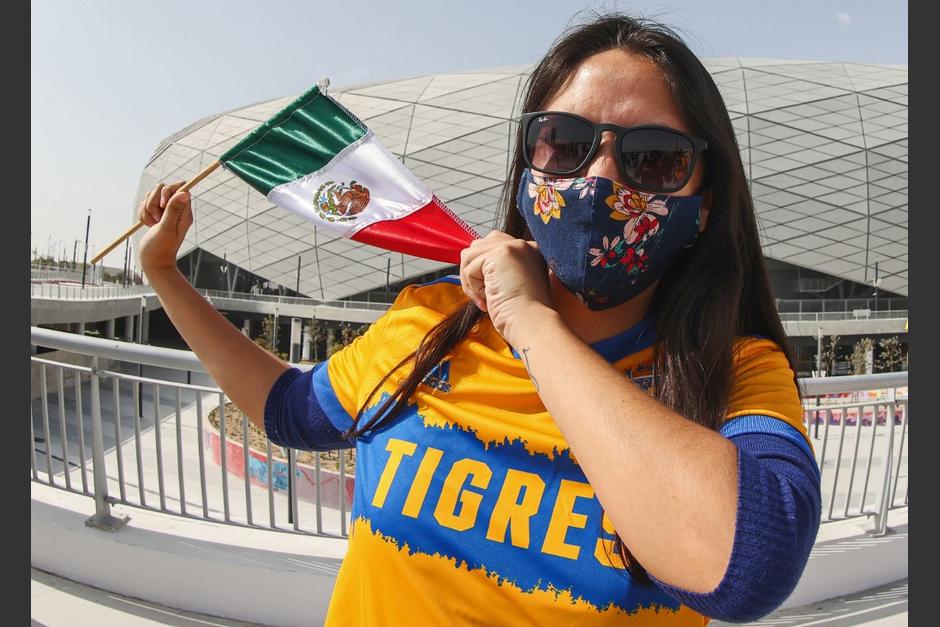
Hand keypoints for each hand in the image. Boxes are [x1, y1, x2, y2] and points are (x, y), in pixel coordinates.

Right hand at [137, 181, 191, 273]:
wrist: (153, 262)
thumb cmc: (161, 248)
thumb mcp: (166, 228)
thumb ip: (173, 210)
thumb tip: (185, 193)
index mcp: (184, 212)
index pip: (180, 187)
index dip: (167, 191)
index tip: (162, 205)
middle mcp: (176, 210)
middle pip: (162, 188)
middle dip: (153, 202)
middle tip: (157, 219)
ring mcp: (165, 212)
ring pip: (151, 196)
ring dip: (146, 209)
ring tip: (152, 224)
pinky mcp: (155, 215)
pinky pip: (144, 204)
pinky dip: (143, 214)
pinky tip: (147, 225)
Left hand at [459, 231, 554, 346]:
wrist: (533, 325)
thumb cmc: (522, 316)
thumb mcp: (512, 286)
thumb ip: (498, 270)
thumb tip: (472, 267)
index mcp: (529, 252)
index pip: (494, 245)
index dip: (483, 270)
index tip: (492, 293)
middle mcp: (523, 245)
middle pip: (478, 247)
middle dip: (474, 273)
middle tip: (486, 297)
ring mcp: (513, 247)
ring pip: (470, 256)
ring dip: (472, 282)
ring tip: (487, 298)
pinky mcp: (500, 253)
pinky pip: (470, 267)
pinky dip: (473, 288)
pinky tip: (489, 299)